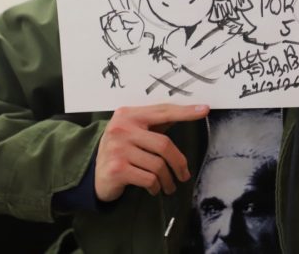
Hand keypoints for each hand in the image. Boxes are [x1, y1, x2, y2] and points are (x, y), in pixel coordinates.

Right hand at [95, 103, 209, 201]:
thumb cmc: (121, 151)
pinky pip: (149, 179)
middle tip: (184, 175)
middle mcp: (121, 128)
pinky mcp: (117, 169)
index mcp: (128, 114)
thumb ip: (155, 123)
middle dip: (179, 163)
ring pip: (158, 165)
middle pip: (164, 144)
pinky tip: (154, 188)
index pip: (162, 111)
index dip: (185, 112)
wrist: (94, 175)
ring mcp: (117, 149)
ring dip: (168, 180)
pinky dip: (156, 186)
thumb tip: (187, 113)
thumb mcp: (134, 132)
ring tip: (169, 186)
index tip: (204, 110)